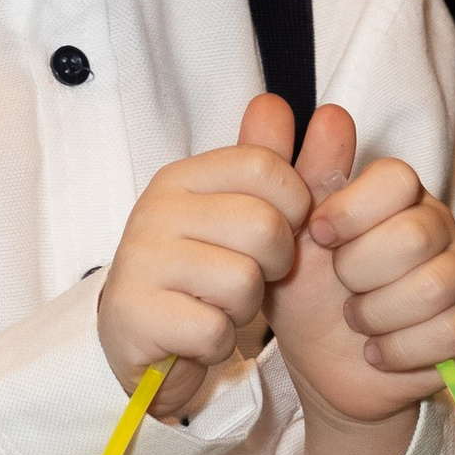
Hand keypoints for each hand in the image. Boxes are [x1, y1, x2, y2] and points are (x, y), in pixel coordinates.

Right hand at [98, 94, 312, 422]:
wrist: (140, 340)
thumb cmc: (198, 273)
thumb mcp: (237, 215)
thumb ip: (276, 168)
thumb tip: (318, 110)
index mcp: (184, 177)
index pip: (266, 166)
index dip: (293, 207)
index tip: (275, 230)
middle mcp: (157, 209)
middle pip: (265, 227)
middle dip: (271, 267)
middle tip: (241, 277)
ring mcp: (141, 261)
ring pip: (244, 283)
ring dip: (243, 309)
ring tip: (214, 305)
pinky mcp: (135, 315)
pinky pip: (216, 331)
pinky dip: (217, 344)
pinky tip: (195, 335)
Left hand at [265, 103, 454, 450]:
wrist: (327, 368)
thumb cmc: (308, 294)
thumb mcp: (283, 234)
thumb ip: (278, 169)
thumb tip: (269, 103)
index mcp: (395, 197)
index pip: (396, 178)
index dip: (353, 209)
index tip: (319, 235)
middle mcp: (438, 227)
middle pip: (416, 234)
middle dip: (361, 271)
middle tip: (340, 288)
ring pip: (435, 285)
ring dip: (379, 313)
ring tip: (356, 321)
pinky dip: (403, 349)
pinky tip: (377, 351)